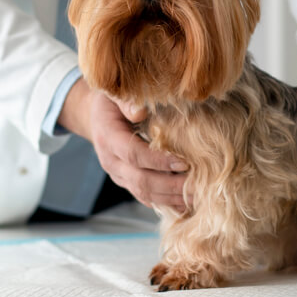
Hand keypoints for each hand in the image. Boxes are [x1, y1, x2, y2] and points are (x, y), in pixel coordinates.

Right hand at [58, 80, 188, 211]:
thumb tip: (140, 112)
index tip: (184, 162)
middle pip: (140, 181)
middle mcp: (110, 161)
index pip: (133, 155)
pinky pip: (145, 197)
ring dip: (171, 198)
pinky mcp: (126, 181)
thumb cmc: (112, 100)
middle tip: (198, 186)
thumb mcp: (115, 93)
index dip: (158, 161)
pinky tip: (186, 203)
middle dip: (171, 186)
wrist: (98, 115)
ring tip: (197, 197)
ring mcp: (118, 174)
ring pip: (143, 194)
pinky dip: (165, 202)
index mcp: (108, 137)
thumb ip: (127, 101)